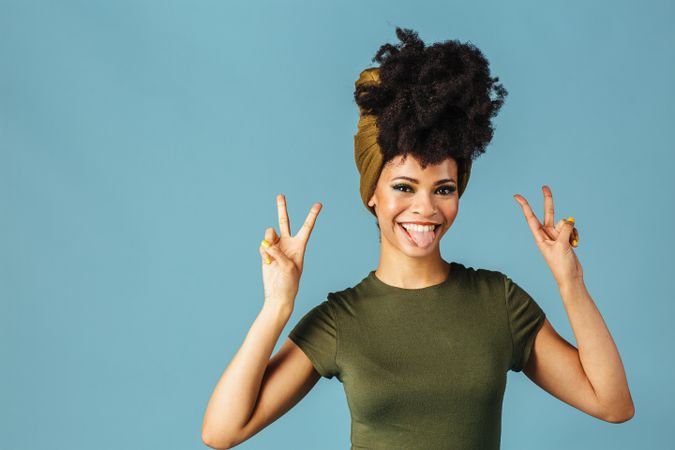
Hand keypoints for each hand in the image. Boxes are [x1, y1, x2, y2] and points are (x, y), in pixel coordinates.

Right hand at [258, 194, 321, 308]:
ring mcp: (276, 247)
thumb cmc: (289, 283)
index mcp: (299, 246)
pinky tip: (267, 262)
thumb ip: (278, 252)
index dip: (312, 215)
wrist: (278, 294)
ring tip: (269, 252)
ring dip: (268, 240)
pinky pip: (262, 245)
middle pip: (284, 221)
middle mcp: (288, 244)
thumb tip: (266, 244)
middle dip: (281, 208)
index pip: (307, 227)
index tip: (319, 204)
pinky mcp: (266, 253)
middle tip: (280, 195)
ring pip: (269, 233)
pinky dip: (263, 252)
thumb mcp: (288, 267)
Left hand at [513, 185, 582, 287]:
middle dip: (548, 200)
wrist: (571, 277)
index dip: (525, 206)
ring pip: (565, 223)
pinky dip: (575, 234)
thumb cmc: (562, 265)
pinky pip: (572, 229)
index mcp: (539, 237)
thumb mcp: (562, 246)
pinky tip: (576, 244)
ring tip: (571, 244)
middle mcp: (547, 234)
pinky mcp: (566, 238)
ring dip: (571, 231)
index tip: (517, 196)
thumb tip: (569, 220)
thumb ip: (565, 230)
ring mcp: (557, 236)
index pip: (531, 218)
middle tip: (544, 186)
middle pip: (548, 213)